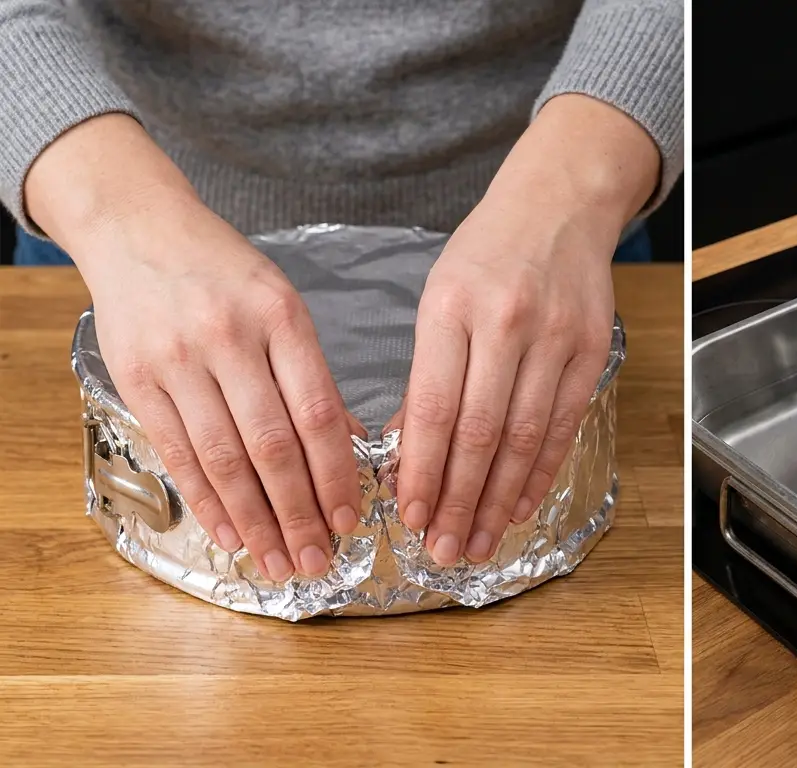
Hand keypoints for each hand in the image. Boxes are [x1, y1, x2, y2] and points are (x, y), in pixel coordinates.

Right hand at [26, 115, 360, 581]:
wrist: (139, 228)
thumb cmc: (225, 272)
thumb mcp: (284, 305)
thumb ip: (314, 374)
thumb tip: (353, 446)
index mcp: (282, 317)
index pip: (318, 413)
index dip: (336, 475)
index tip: (351, 519)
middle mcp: (230, 339)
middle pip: (272, 445)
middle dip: (299, 513)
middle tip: (318, 560)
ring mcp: (179, 360)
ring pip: (223, 458)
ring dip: (255, 520)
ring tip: (277, 561)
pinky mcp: (136, 379)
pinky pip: (177, 453)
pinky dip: (206, 500)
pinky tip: (230, 533)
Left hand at [395, 94, 658, 565]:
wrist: (558, 206)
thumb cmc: (486, 254)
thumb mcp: (437, 298)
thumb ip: (426, 373)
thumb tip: (408, 453)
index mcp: (451, 308)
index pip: (436, 407)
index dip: (424, 471)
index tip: (410, 517)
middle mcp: (506, 324)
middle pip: (482, 432)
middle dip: (460, 499)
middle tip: (443, 548)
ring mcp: (554, 337)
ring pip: (525, 436)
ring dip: (500, 498)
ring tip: (479, 540)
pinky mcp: (590, 349)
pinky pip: (564, 424)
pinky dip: (541, 470)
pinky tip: (521, 504)